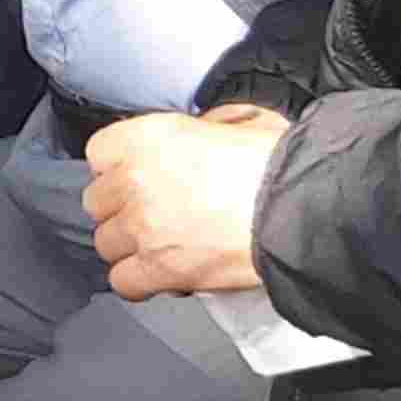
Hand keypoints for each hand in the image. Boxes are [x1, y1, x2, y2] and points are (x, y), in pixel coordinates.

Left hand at [86, 105, 289, 298]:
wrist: (302, 208)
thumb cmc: (279, 164)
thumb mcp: (239, 120)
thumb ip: (201, 127)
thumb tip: (195, 137)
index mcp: (149, 136)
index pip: (98, 152)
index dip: (119, 167)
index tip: (136, 174)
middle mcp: (135, 180)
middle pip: (97, 201)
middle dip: (122, 207)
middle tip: (154, 211)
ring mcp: (143, 227)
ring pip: (106, 242)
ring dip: (130, 245)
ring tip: (161, 244)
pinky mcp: (159, 269)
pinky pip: (123, 281)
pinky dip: (139, 281)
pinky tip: (161, 273)